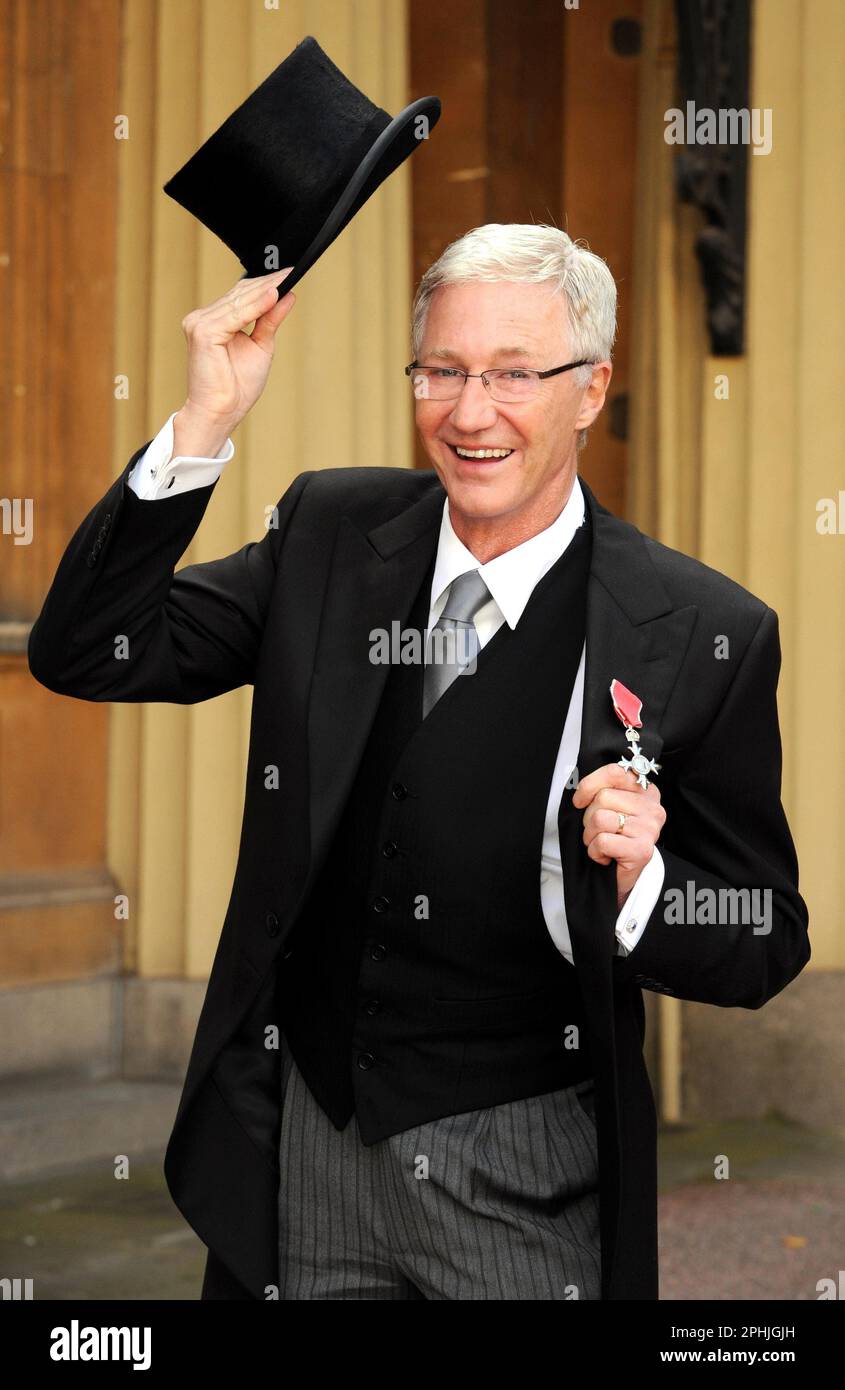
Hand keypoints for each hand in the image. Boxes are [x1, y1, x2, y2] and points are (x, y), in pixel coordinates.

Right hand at [177, 268, 297, 438]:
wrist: (221, 412)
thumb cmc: (236, 387)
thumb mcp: (261, 346)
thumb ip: (270, 320)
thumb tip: (288, 295)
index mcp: (213, 321)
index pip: (240, 295)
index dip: (264, 284)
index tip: (288, 274)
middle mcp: (202, 319)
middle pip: (239, 294)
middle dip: (267, 284)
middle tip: (290, 273)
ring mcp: (200, 323)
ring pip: (238, 301)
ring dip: (264, 291)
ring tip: (284, 281)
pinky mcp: (203, 331)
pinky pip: (235, 314)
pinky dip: (255, 305)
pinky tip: (272, 296)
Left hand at [572, 762, 665, 909]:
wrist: (624, 876)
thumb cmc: (615, 839)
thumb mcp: (612, 808)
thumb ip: (604, 790)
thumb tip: (580, 786)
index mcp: (646, 792)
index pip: (615, 772)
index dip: (590, 784)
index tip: (580, 800)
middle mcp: (652, 808)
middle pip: (603, 797)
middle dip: (589, 817)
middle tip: (599, 831)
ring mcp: (650, 829)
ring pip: (600, 819)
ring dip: (591, 836)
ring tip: (602, 843)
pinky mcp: (642, 850)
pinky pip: (602, 841)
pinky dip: (596, 852)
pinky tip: (607, 856)